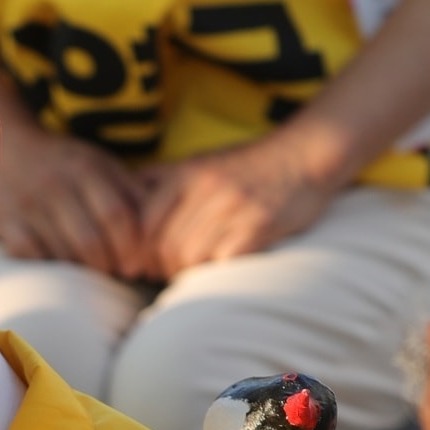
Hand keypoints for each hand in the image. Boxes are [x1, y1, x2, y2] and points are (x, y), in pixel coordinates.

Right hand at [0, 112, 147, 278]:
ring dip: (85, 271)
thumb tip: (163, 224)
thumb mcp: (100, 164)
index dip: (132, 246)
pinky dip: (52, 267)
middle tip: (119, 273)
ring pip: (66, 254)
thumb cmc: (66, 164)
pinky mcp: (8, 224)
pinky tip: (62, 266)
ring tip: (96, 271)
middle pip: (92, 241)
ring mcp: (30, 206)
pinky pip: (36, 258)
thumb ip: (131, 190)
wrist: (9, 149)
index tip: (139, 264)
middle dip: (111, 265)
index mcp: (86, 168)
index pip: (117, 216)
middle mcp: (57, 185)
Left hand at [137, 131, 342, 281]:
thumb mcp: (200, 162)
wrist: (304, 155)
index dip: (139, 251)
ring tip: (192, 274)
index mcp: (186, 173)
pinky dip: (215, 273)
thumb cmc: (247, 168)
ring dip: (186, 274)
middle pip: (164, 245)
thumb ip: (163, 180)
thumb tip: (125, 202)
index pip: (143, 222)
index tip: (144, 264)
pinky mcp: (258, 225)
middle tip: (167, 275)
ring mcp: (233, 206)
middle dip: (161, 268)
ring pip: (188, 257)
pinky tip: (219, 270)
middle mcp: (206, 187)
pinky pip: (221, 261)